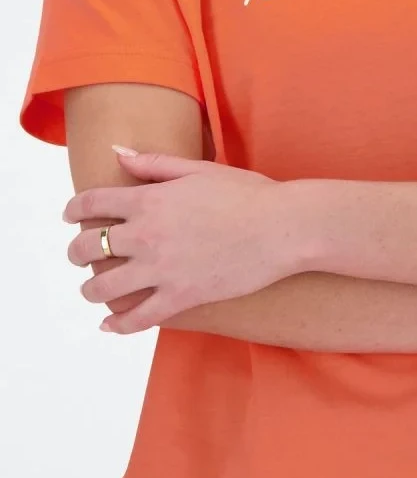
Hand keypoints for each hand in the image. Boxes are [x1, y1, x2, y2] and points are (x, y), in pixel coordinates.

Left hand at [64, 149, 308, 334]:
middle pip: (88, 248)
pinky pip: (137, 319)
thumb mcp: (200, 170)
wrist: (283, 227)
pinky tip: (111, 324)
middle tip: (81, 252)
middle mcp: (147, 235)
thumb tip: (117, 153)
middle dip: (77, 250)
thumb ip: (154, 163)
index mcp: (150, 200)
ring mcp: (162, 269)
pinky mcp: (182, 297)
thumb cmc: (248, 194)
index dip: (74, 209)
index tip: (72, 215)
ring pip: (103, 288)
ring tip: (95, 289)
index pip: (92, 204)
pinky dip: (118, 325)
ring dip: (91, 289)